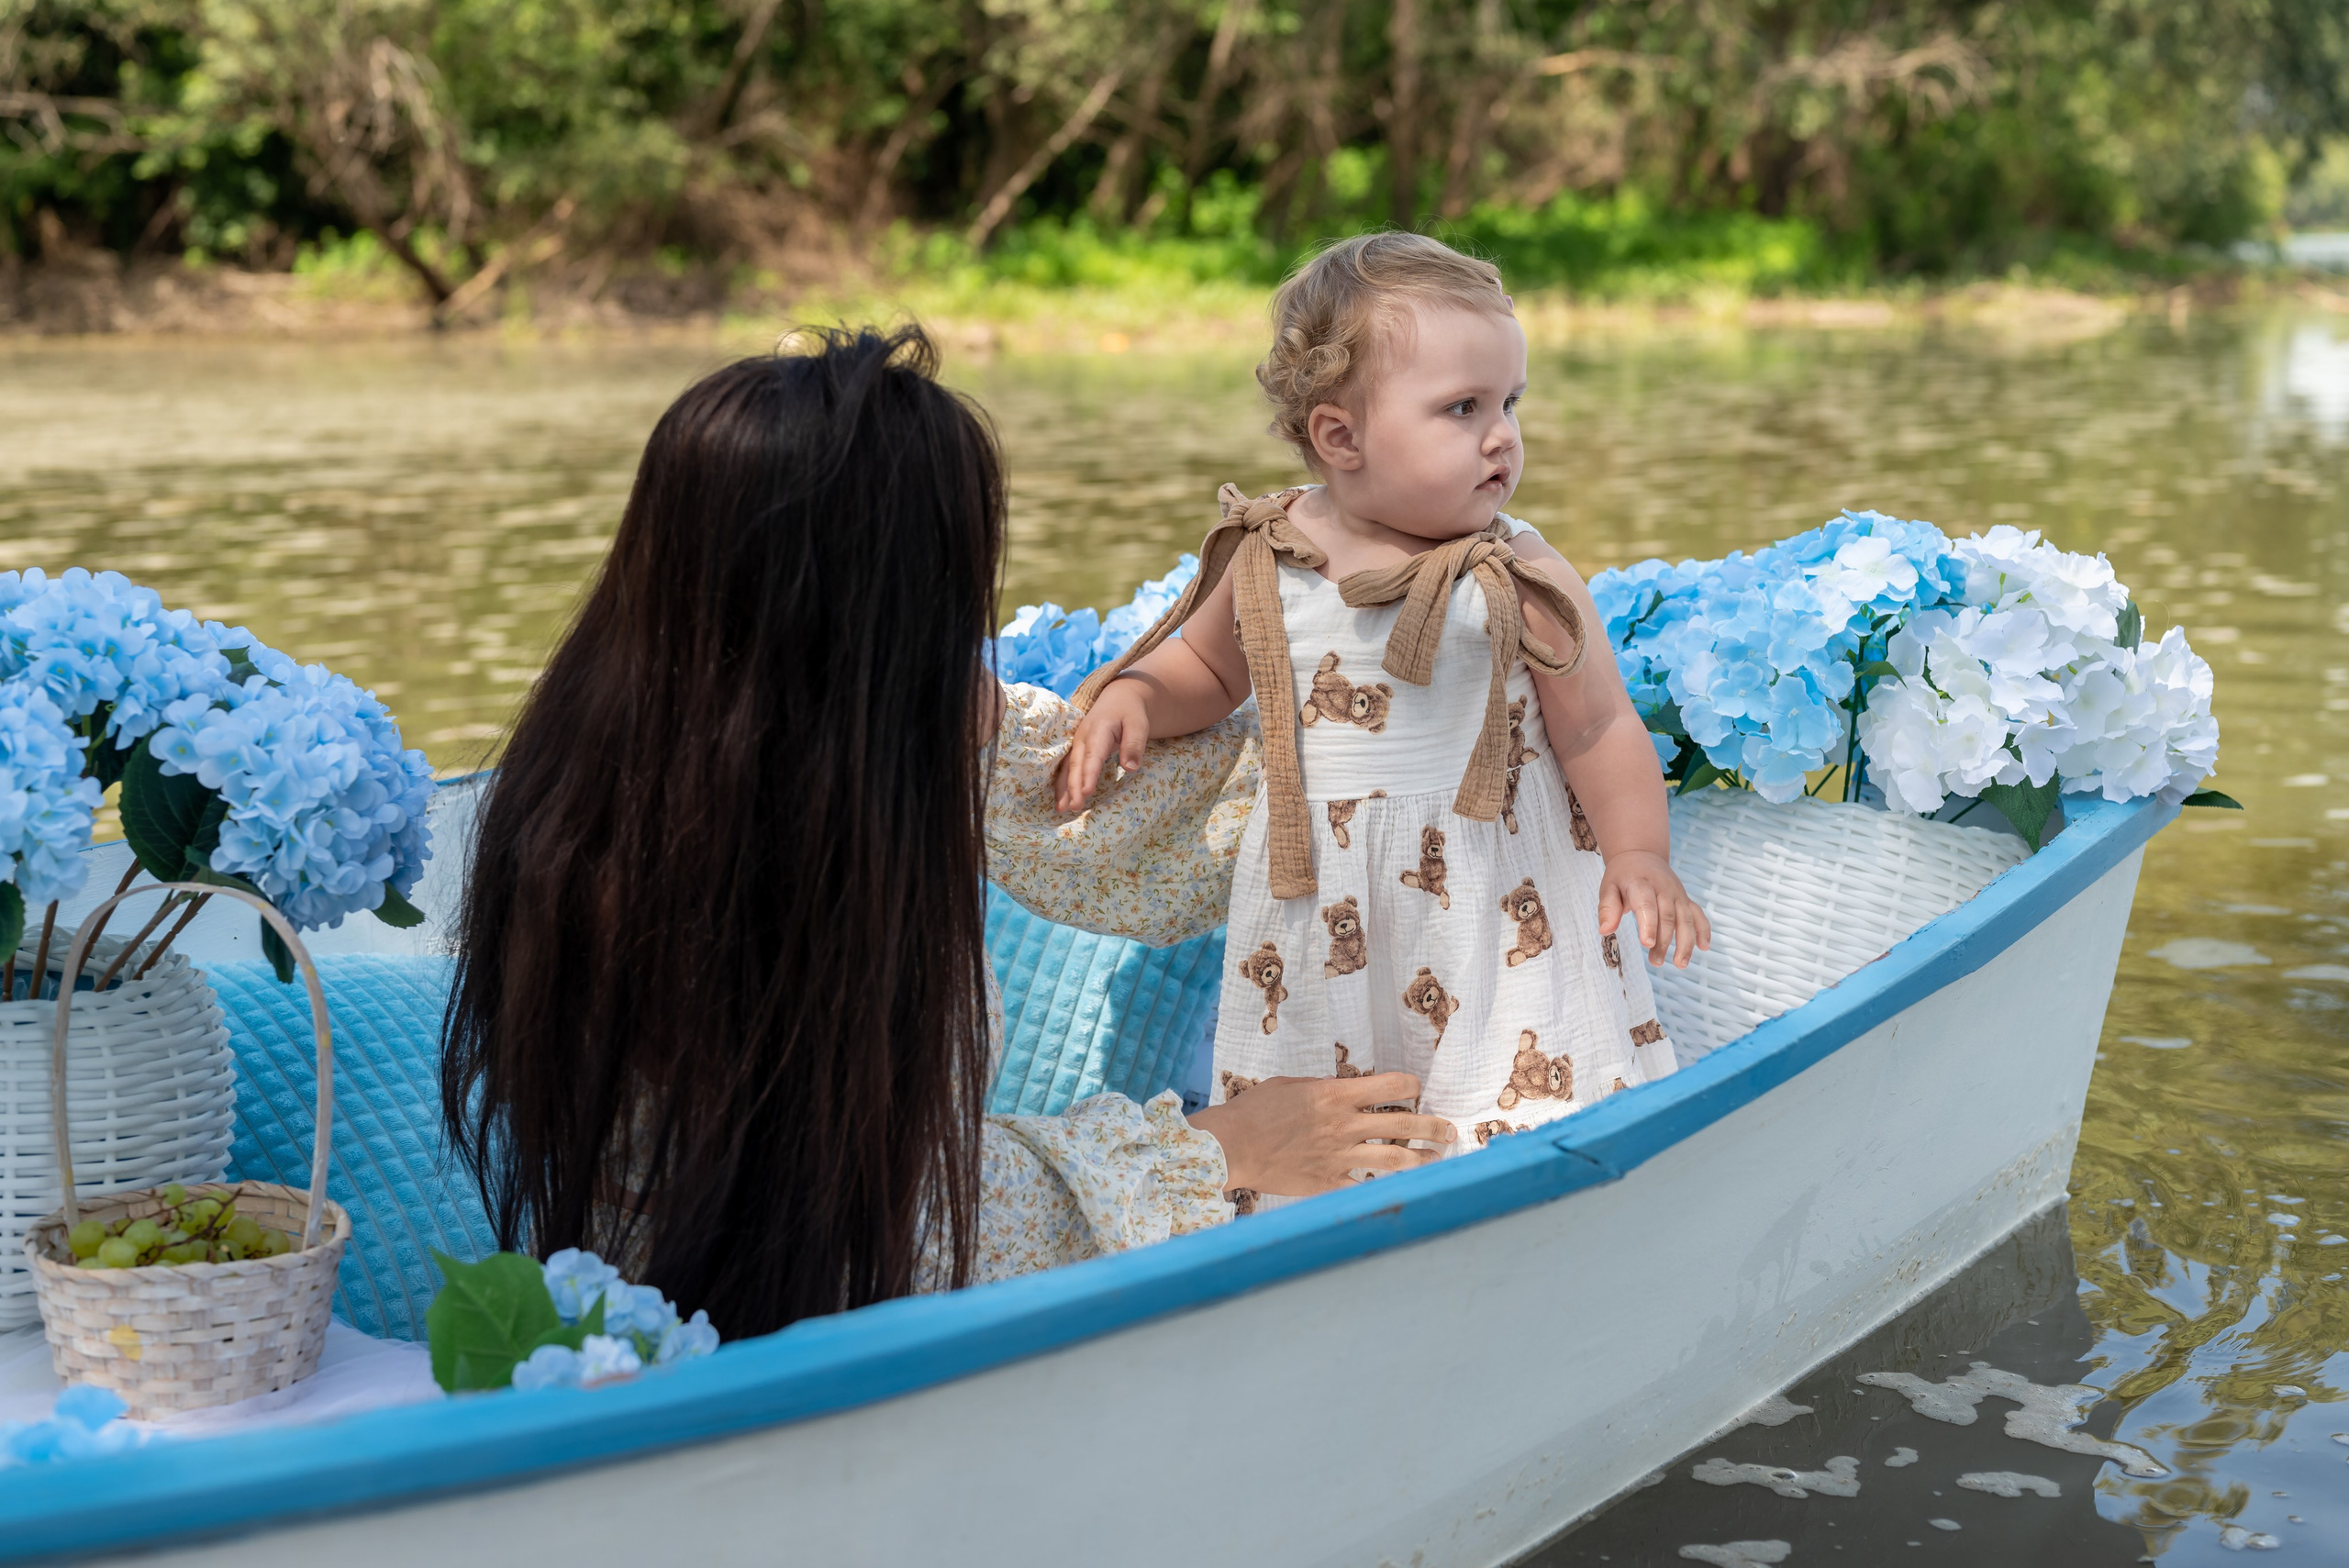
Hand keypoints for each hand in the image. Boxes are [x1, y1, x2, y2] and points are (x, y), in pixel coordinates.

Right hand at [1052, 679, 1151, 812]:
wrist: (1118, 699)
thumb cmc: (1130, 713)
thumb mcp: (1139, 724)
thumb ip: (1134, 745)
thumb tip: (1130, 768)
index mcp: (1099, 729)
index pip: (1093, 754)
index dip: (1089, 773)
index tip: (1087, 791)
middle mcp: (1082, 737)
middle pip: (1076, 763)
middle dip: (1074, 786)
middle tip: (1075, 807)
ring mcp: (1076, 743)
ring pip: (1067, 767)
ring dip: (1063, 788)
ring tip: (1062, 809)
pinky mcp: (1075, 749)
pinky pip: (1065, 768)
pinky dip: (1062, 785)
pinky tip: (1060, 802)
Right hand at [1187, 1071, 1456, 1196]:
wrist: (1231, 1146)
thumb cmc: (1255, 1110)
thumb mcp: (1292, 1086)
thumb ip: (1324, 1090)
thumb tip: (1344, 1092)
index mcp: (1336, 1095)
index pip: (1392, 1086)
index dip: (1411, 1086)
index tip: (1416, 1090)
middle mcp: (1344, 1125)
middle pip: (1404, 1125)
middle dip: (1433, 1127)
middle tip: (1450, 1130)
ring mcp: (1339, 1156)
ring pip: (1395, 1160)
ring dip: (1422, 1160)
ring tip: (1438, 1160)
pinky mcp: (1328, 1183)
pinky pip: (1365, 1187)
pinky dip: (1384, 1188)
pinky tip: (1401, 1190)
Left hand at [1599, 849, 1710, 968]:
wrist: (1641, 855)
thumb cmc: (1622, 876)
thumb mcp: (1608, 887)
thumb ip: (1607, 908)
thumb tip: (1605, 931)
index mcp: (1641, 884)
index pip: (1647, 905)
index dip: (1649, 925)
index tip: (1647, 944)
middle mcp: (1663, 888)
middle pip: (1667, 917)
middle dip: (1664, 941)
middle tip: (1655, 962)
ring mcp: (1677, 894)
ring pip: (1685, 919)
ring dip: (1685, 942)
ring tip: (1680, 964)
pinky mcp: (1685, 899)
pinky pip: (1698, 914)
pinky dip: (1703, 930)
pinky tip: (1704, 947)